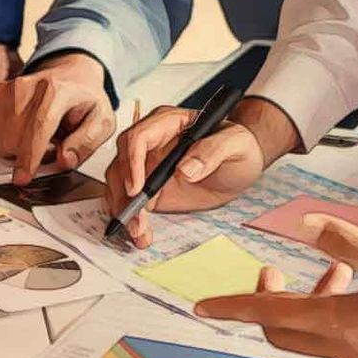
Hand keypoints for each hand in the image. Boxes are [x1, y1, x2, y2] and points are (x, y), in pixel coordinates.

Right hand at [0, 53, 114, 184]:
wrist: (68, 75)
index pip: (38, 126)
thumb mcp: (101, 120)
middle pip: (14, 139)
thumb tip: (64, 160)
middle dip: (30, 154)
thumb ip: (86, 142)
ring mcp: (5, 91)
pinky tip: (20, 131)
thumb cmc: (83, 98)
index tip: (23, 177)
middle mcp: (26, 87)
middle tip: (52, 144)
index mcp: (56, 91)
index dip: (29, 156)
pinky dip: (3, 140)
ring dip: (16, 149)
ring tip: (37, 136)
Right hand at [99, 96, 298, 248]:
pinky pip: (128, 201)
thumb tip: (185, 168)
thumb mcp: (236, 144)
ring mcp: (146, 165)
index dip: (133, 162)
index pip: (139, 137)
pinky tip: (139, 234)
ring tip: (139, 233)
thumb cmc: (238, 147)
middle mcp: (151, 142)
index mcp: (168, 123)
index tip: (137, 188)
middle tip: (136, 220)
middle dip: (124, 194)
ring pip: (119, 185)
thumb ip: (214, 150)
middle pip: (121, 163)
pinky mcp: (147, 188)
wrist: (238, 167)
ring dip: (123, 210)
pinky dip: (129, 218)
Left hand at [195, 217, 357, 357]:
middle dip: (266, 302)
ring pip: (315, 332)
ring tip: (336, 265)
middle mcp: (346, 349)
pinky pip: (341, 336)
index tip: (201, 305)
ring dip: (309, 300)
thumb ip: (352, 244)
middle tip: (271, 271)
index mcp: (341, 326)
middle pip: (284, 331)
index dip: (234, 306)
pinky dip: (336, 308)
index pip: (270, 316)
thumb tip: (302, 227)